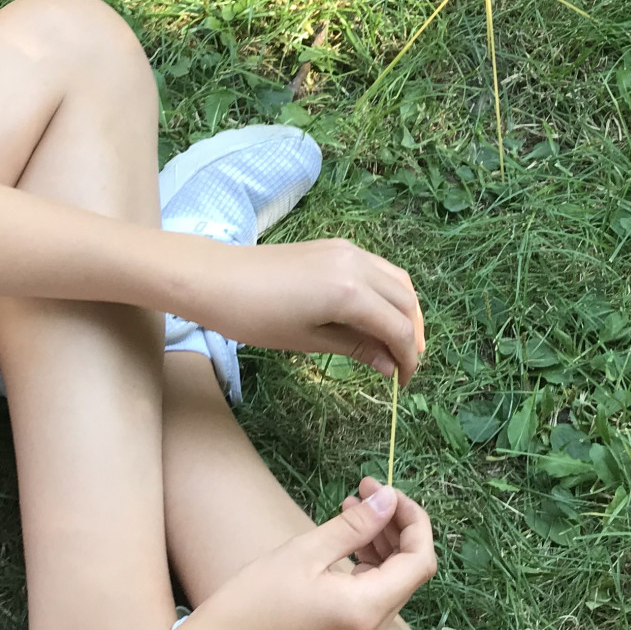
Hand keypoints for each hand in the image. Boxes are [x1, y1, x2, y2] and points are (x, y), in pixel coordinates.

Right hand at [183, 482, 436, 629]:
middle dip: (395, 524)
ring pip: (391, 581)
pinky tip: (344, 539)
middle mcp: (373, 629)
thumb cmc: (255, 602)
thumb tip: (388, 499)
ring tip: (351, 505)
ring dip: (381, 540)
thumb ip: (354, 527)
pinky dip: (367, 562)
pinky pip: (372, 595)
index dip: (412, 519)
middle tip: (363, 488)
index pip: (420, 560)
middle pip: (409, 569)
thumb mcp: (305, 553)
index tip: (384, 489)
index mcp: (369, 609)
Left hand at [192, 236, 424, 381]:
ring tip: (396, 341)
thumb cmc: (257, 317)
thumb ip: (355, 348)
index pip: (397, 327)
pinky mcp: (338, 246)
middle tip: (403, 365)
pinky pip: (378, 268)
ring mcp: (349, 249)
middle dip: (412, 334)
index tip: (403, 383)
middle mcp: (358, 264)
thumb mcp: (308, 340)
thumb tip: (389, 365)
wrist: (218, 278)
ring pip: (397, 279)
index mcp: (351, 292)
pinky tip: (376, 314)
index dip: (407, 358)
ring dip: (404, 310)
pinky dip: (387, 292)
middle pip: (406, 300)